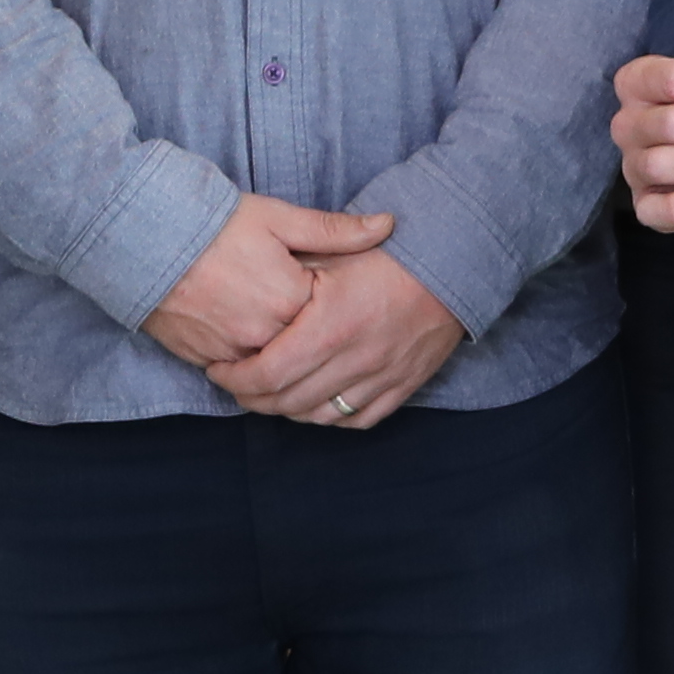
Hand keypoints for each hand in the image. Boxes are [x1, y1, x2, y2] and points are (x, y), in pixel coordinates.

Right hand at [147, 191, 391, 374]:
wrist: (143, 237)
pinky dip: (249, 369)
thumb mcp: (279, 218)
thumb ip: (334, 231)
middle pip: (305, 353)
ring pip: (273, 373)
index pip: (331, 322)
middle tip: (321, 331)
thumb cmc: (215, 223)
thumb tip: (387, 226)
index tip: (341, 301)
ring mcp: (232, 352)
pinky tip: (258, 351)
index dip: (338, 312)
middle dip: (315, 344)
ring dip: (283, 362)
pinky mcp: (204, 360)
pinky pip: (239, 377)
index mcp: (290, 298)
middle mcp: (264, 334)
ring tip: (289, 342)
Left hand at [221, 238, 469, 426]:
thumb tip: (248, 292)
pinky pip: (357, 421)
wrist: (454, 265)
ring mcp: (381, 379)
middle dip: (251, 397)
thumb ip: (291, 274)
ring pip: (319, 417)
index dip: (234, 378)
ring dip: (285, 411)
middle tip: (234, 383)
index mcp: (330, 327)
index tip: (218, 368)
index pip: (268, 373)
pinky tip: (312, 404)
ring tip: (267, 394)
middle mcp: (355, 360)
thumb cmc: (390, 254)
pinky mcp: (402, 387)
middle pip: (287, 401)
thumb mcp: (335, 252)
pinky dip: (328, 418)